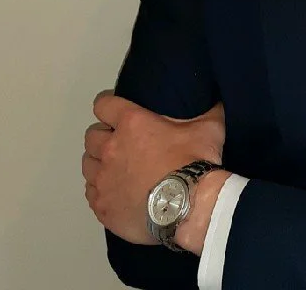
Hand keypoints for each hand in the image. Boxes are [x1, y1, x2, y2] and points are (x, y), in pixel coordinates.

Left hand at [82, 91, 224, 244]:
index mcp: (132, 124)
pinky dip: (101, 189)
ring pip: (88, 165)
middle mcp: (111, 149)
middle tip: (121, 142)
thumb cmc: (196, 161)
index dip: (108, 104)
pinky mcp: (102, 206)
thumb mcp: (209, 127)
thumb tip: (218, 99)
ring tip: (117, 169)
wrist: (190, 206)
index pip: (104, 105)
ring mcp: (103, 180)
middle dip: (103, 136)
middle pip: (92, 136)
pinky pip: (91, 193)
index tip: (115, 109)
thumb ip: (209, 111)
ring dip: (99, 163)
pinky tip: (117, 192)